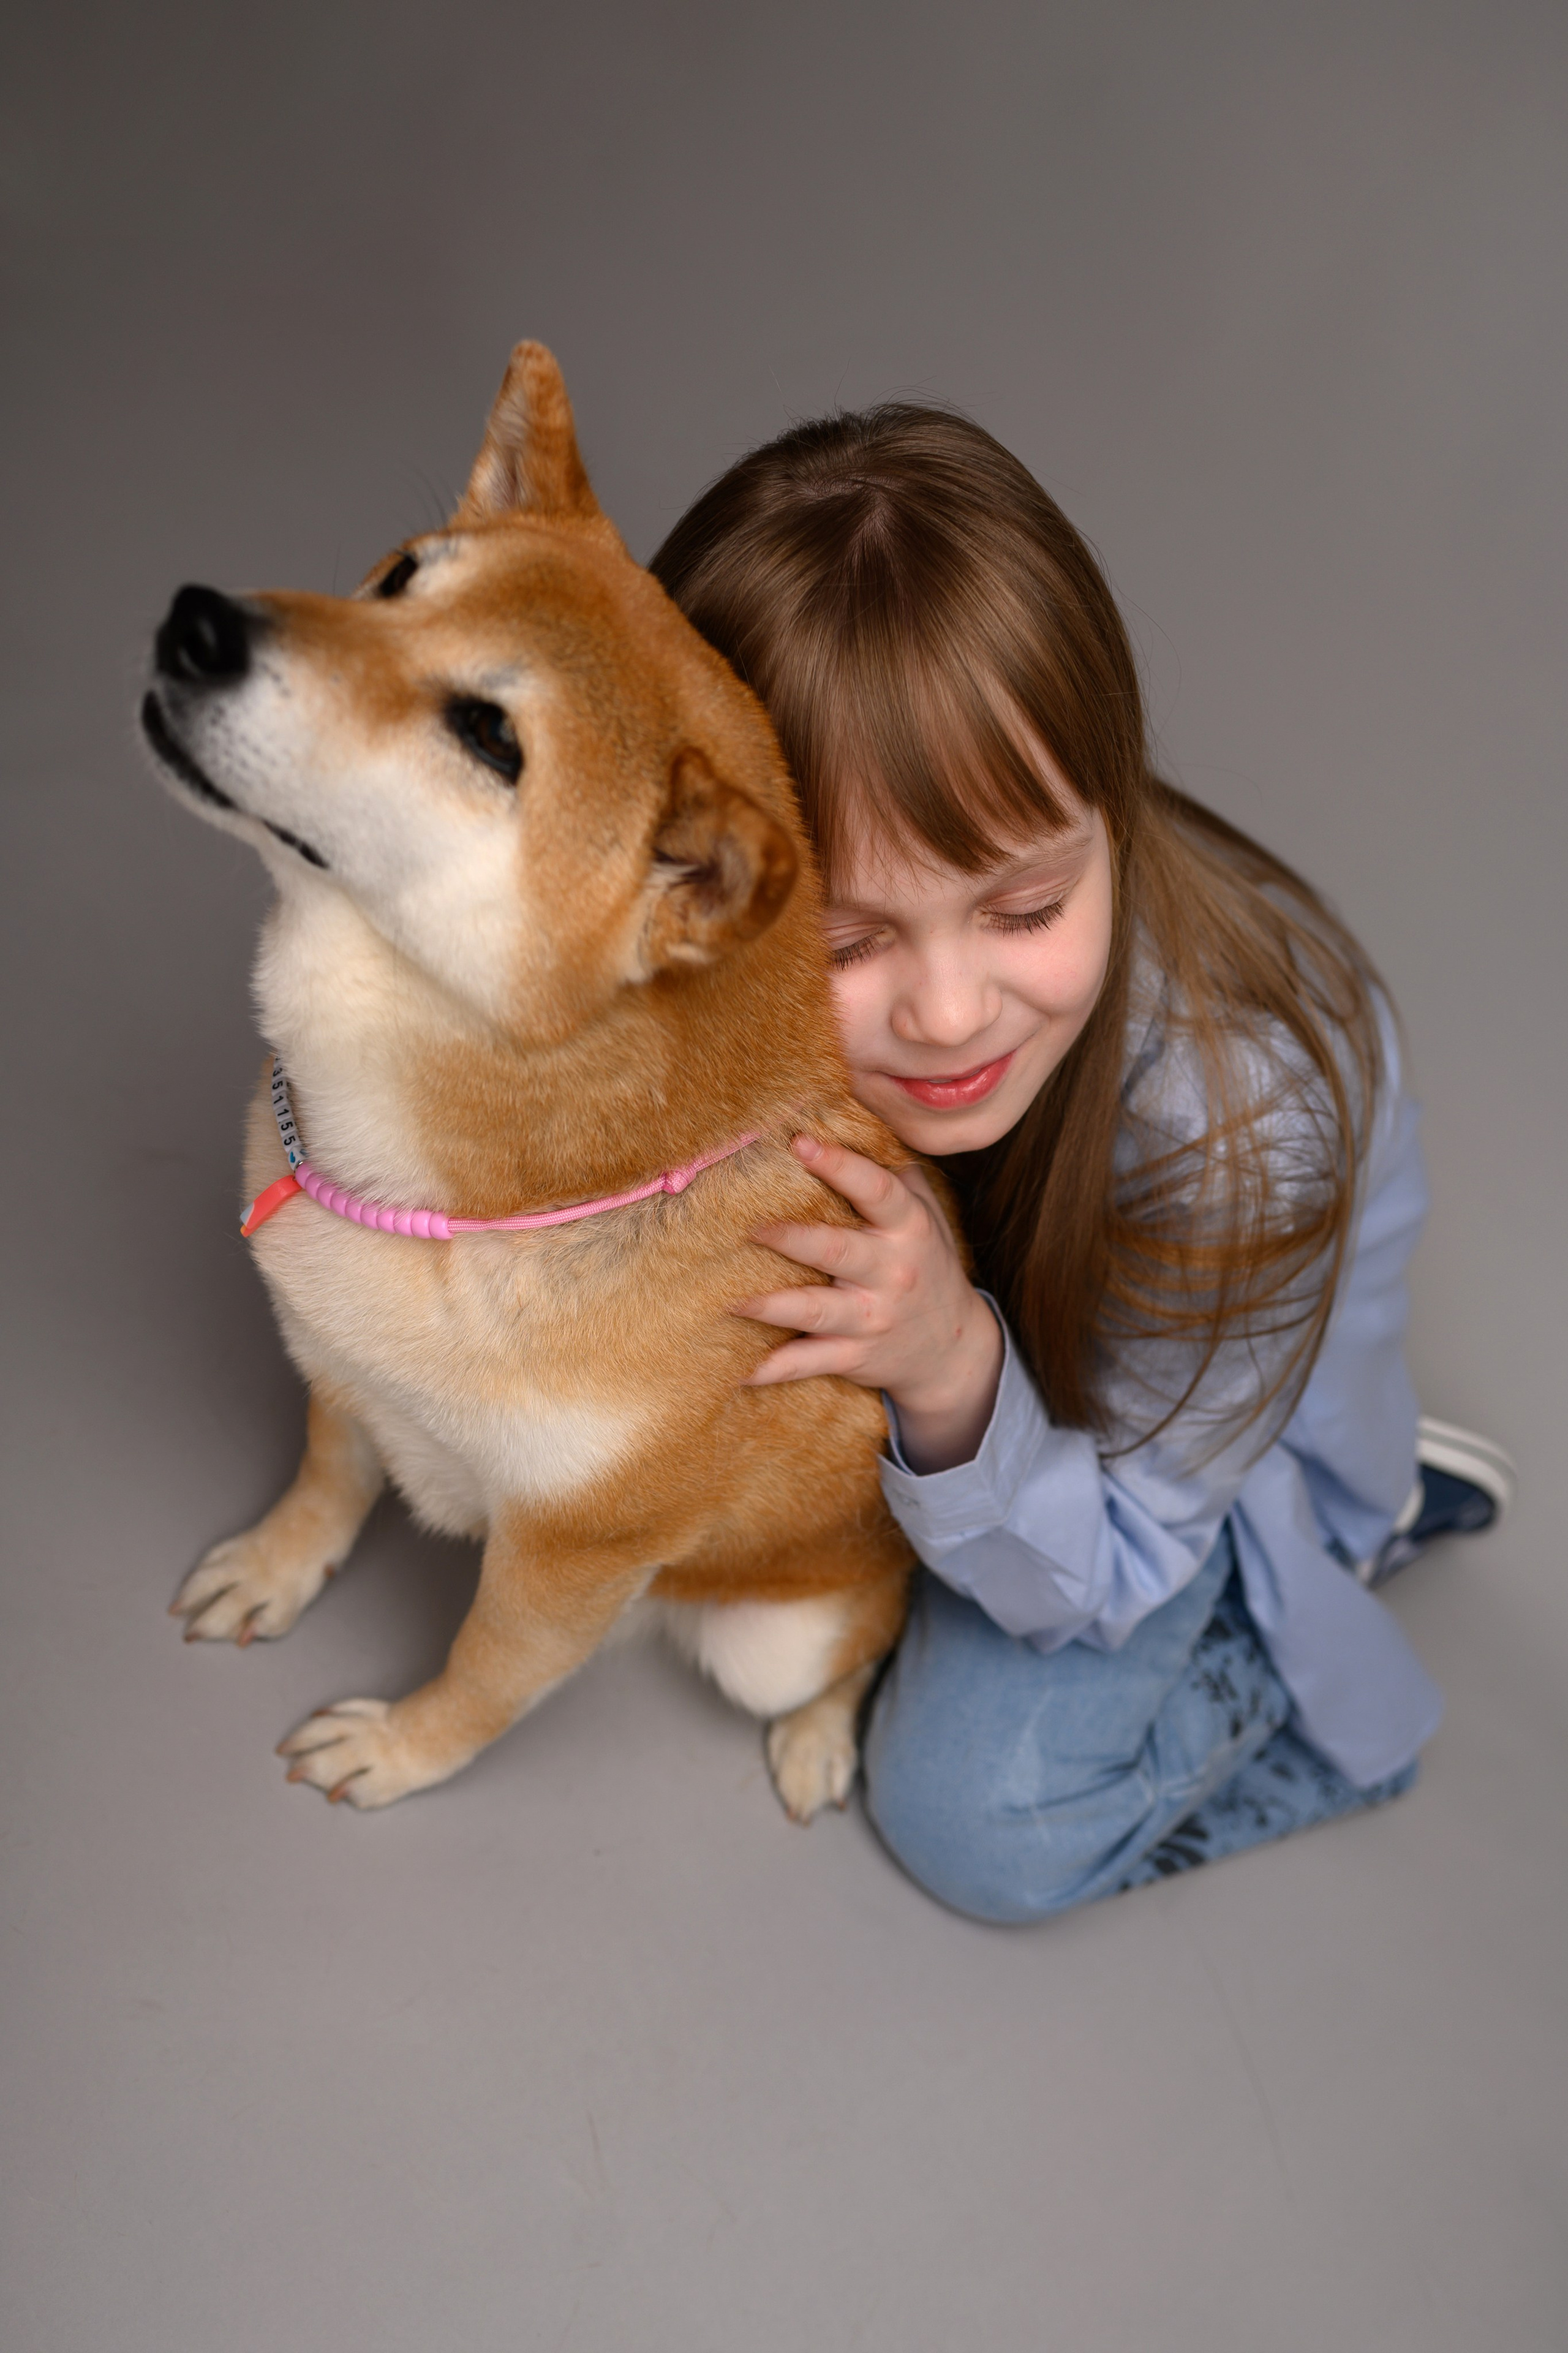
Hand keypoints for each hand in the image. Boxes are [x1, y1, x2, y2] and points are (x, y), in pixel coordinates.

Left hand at [734, 1134, 1002, 1472]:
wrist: (954, 1350)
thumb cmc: (927, 1266)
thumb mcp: (927, 1217)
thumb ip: (894, 1176)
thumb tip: (849, 1121)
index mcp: (909, 1229)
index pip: (877, 1192)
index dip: (840, 1166)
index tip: (800, 1142)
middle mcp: (891, 1273)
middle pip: (838, 1251)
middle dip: (794, 1239)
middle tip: (750, 1226)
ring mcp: (871, 1318)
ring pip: (817, 1311)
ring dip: (772, 1306)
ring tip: (730, 1299)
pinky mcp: (854, 1356)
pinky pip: (809, 1363)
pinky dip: (773, 1370)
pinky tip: (738, 1371)